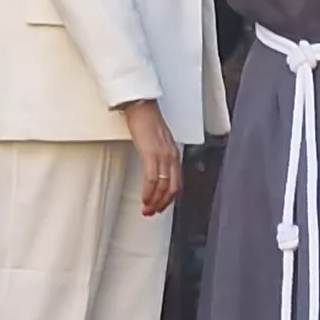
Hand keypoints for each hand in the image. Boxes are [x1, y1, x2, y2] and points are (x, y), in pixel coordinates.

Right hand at [122, 99, 182, 216]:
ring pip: (163, 186)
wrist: (142, 107)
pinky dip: (149, 192)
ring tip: (146, 209)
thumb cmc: (146, 121)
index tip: (160, 206)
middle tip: (152, 212)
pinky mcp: (151, 154)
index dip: (169, 198)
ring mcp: (163, 156)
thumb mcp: (157, 142)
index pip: (177, 182)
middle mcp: (172, 156)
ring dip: (154, 201)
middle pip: (173, 188)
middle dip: (162, 204)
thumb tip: (155, 170)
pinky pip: (152, 179)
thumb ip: (159, 156)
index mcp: (174, 154)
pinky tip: (144, 199)